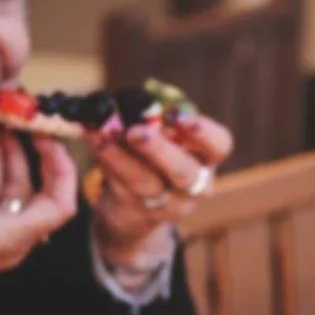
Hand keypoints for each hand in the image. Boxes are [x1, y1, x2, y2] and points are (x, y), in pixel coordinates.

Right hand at [0, 123, 77, 313]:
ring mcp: (0, 236)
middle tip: (29, 128)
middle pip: (42, 195)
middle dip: (37, 158)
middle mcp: (14, 239)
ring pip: (17, 193)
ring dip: (10, 161)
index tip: (50, 141)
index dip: (63, 171)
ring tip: (0, 129)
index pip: (61, 206)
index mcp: (11, 236)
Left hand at [88, 115, 233, 253]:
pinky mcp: (137, 212)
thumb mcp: (166, 136)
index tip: (178, 117)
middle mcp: (194, 184)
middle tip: (136, 132)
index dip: (203, 132)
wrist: (137, 207)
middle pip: (184, 172)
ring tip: (104, 135)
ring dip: (122, 157)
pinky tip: (94, 141)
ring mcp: (167, 204)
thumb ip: (156, 119)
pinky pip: (120, 187)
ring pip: (146, 183)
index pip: (219, 145)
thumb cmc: (156, 157)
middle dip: (159, 150)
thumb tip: (132, 102)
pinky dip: (105, 161)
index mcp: (207, 158)